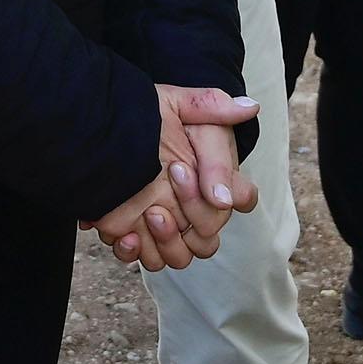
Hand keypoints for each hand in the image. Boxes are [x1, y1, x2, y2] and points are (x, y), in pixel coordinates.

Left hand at [91, 86, 259, 269]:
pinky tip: (127, 234)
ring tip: (151, 213)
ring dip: (168, 241)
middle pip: (210, 236)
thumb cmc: (156, 114)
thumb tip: (251, 110)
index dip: (232, 193)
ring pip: (181, 257)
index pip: (242, 197)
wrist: (111, 124)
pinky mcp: (136, 233)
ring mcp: (168, 224)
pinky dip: (135, 252)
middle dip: (196, 212)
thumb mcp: (184, 105)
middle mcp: (195, 208)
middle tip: (172, 174)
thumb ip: (216, 107)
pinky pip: (145, 258)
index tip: (207, 171)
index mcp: (216, 179)